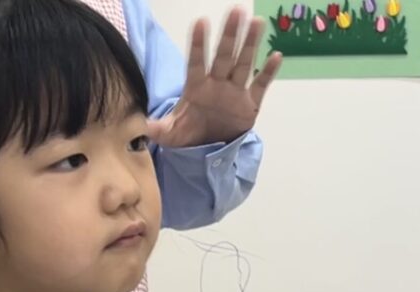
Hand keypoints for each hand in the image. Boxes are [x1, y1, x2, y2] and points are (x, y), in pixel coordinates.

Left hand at [146, 7, 282, 148]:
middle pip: (224, 56)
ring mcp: (234, 92)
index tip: (200, 22)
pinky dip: (267, 73)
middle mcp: (216, 84)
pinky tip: (275, 56)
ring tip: (256, 21)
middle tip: (237, 10)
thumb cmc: (188, 135)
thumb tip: (144, 126)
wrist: (208, 150)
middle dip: (230, 36)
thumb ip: (160, 128)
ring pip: (243, 64)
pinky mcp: (250, 104)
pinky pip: (260, 85)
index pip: (196, 62)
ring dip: (250, 45)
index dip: (198, 44)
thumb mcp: (171, 134)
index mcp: (196, 87)